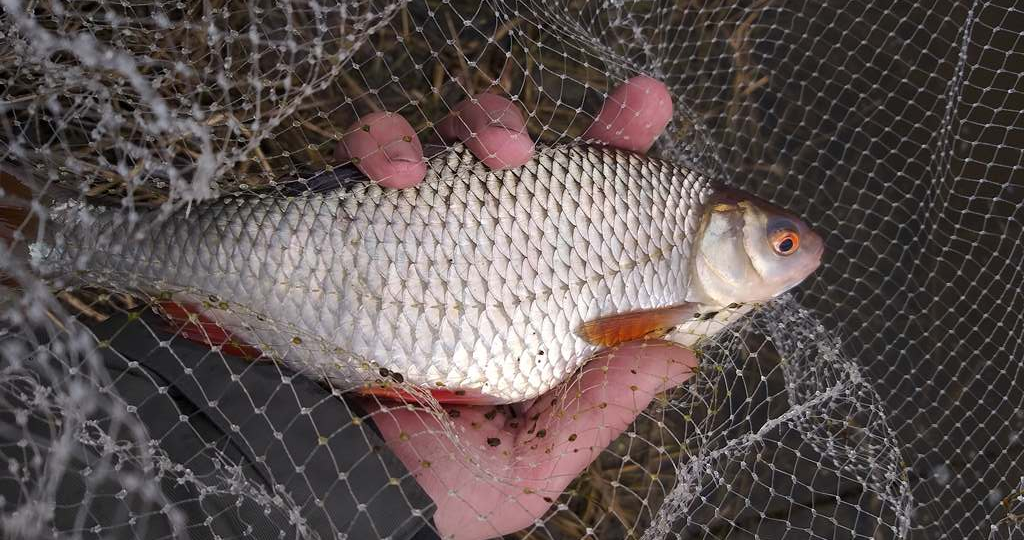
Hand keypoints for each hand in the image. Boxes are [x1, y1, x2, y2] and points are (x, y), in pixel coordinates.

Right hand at [342, 76, 686, 539]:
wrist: (333, 494)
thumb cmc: (436, 484)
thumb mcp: (535, 459)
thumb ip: (600, 407)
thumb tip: (679, 356)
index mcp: (535, 299)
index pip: (590, 222)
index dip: (628, 164)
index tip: (662, 120)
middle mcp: (483, 255)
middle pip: (533, 162)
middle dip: (593, 125)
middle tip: (633, 104)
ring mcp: (419, 234)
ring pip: (459, 139)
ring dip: (490, 124)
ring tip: (504, 154)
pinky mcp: (353, 223)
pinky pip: (366, 158)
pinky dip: (384, 147)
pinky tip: (400, 177)